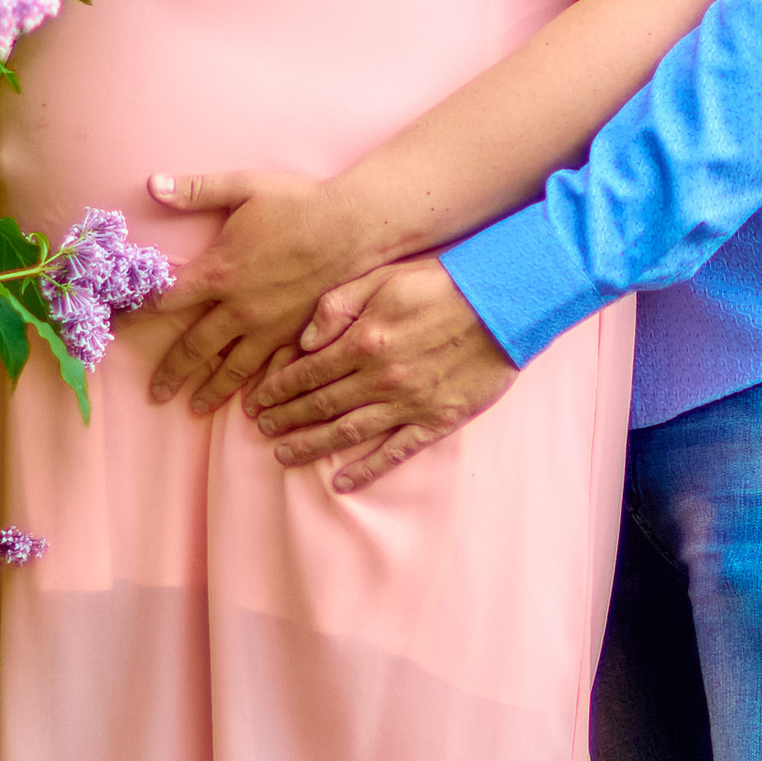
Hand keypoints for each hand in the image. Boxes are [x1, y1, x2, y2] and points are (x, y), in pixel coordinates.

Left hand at [144, 171, 349, 414]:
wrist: (355, 224)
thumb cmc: (299, 201)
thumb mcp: (243, 186)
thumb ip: (195, 190)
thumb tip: (150, 183)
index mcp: (219, 272)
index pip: (166, 301)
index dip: (138, 314)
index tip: (118, 329)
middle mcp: (239, 307)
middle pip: (195, 347)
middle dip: (171, 371)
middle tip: (155, 393)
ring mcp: (270, 325)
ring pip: (232, 367)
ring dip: (210, 389)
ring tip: (194, 407)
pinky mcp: (298, 332)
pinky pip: (272, 368)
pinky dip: (258, 387)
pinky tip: (252, 402)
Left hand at [252, 260, 516, 489]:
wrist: (505, 304)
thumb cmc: (444, 283)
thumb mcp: (383, 278)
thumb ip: (337, 306)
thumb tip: (304, 341)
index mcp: (363, 341)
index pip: (307, 372)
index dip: (277, 388)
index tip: (257, 400)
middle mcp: (379, 378)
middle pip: (320, 405)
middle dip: (286, 418)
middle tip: (262, 429)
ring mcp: (408, 403)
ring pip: (348, 432)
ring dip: (312, 445)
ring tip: (284, 456)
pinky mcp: (436, 420)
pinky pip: (394, 451)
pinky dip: (366, 469)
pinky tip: (342, 482)